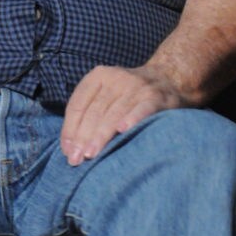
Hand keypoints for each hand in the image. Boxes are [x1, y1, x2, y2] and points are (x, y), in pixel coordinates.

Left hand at [60, 63, 187, 166]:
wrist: (168, 78)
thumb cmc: (128, 95)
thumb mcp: (106, 93)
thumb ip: (88, 112)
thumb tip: (69, 147)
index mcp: (99, 76)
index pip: (78, 104)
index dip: (70, 128)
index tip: (67, 151)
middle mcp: (116, 78)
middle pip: (94, 110)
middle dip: (82, 137)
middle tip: (76, 159)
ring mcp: (137, 86)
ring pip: (114, 112)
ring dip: (101, 135)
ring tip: (91, 154)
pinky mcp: (157, 97)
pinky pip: (142, 109)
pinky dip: (132, 119)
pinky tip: (123, 130)